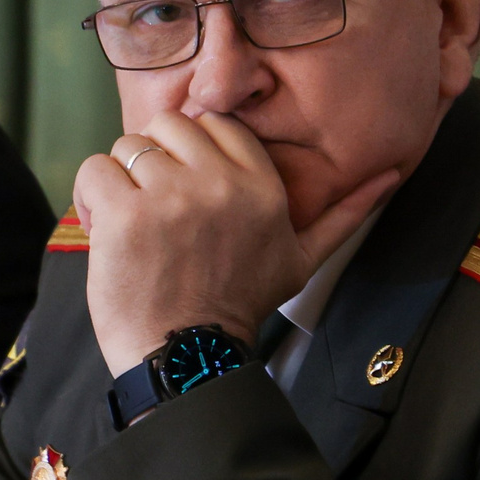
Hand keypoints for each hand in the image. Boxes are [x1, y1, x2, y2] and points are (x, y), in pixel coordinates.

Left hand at [72, 112, 398, 375]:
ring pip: (126, 145)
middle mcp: (219, 184)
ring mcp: (170, 196)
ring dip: (120, 181)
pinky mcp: (125, 214)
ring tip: (131, 224)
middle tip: (154, 206)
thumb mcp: (303, 259)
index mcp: (262, 186)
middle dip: (153, 160)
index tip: (184, 189)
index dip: (189, 151)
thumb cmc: (239, 306)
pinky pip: (94, 170)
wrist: (188, 356)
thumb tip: (389, 175)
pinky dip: (90, 198)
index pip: (214, 123)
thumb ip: (344, 214)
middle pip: (167, 125)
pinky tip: (105, 230)